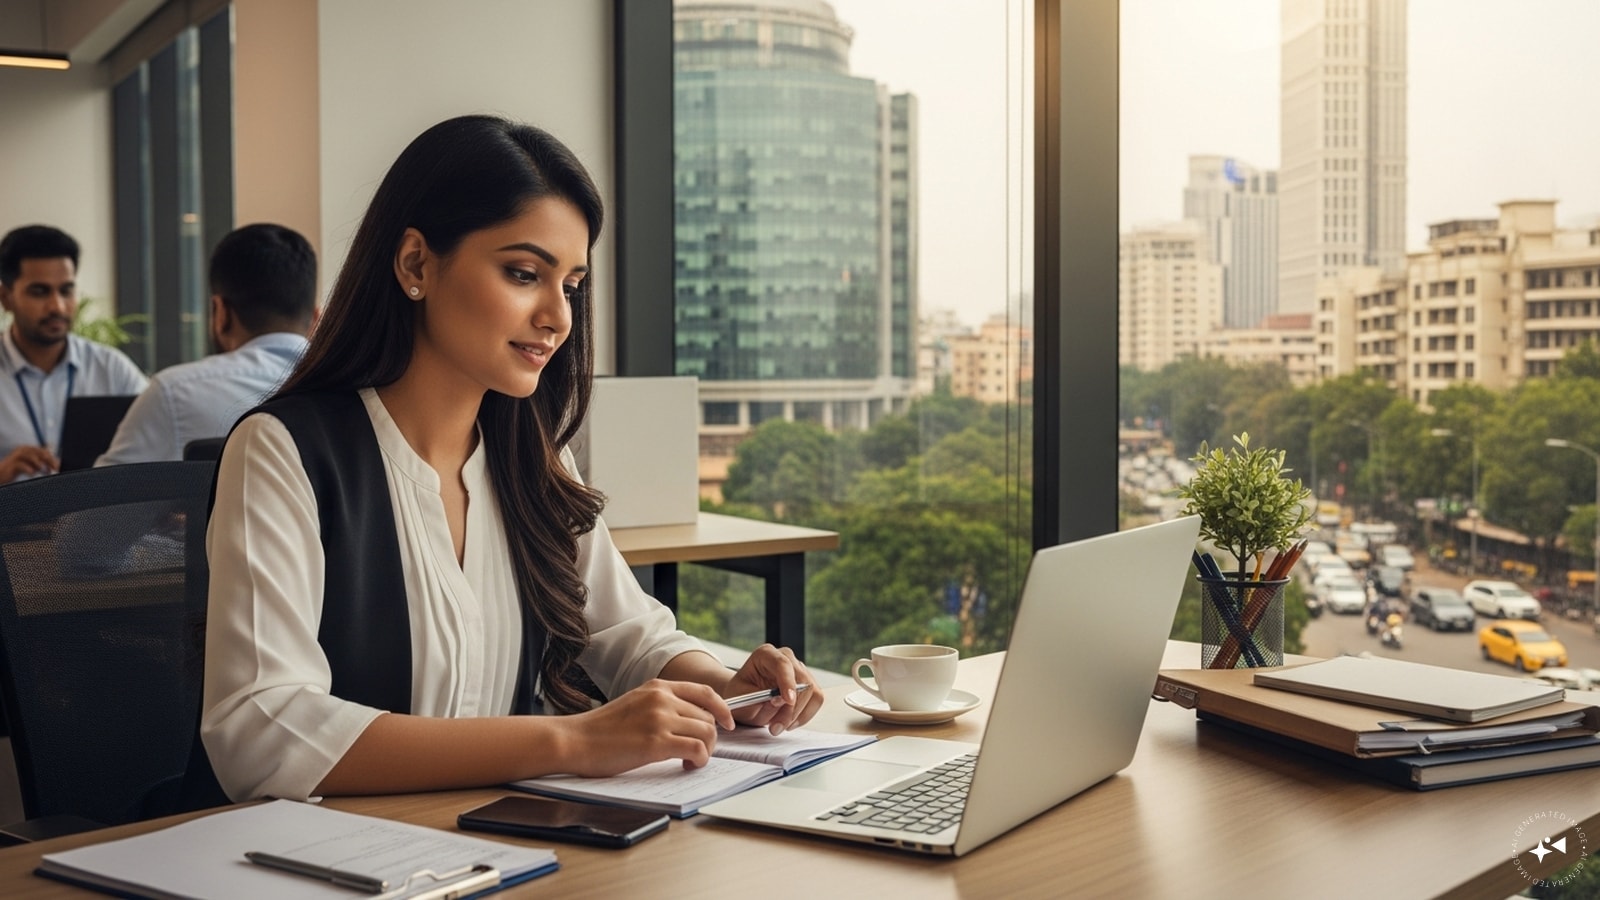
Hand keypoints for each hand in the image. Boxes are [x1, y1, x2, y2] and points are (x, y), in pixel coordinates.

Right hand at [0, 445, 57, 482]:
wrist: (1, 474)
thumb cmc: (17, 469)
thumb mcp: (31, 465)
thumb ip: (41, 463)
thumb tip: (56, 465)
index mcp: (27, 449)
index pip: (43, 451)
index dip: (51, 458)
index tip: (58, 467)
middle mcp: (22, 450)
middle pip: (38, 452)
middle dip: (48, 460)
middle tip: (55, 469)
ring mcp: (15, 456)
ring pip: (30, 456)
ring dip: (39, 464)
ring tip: (46, 471)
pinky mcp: (10, 464)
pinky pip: (21, 465)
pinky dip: (29, 469)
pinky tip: (33, 474)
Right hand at [563, 679, 733, 775]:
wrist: (575, 740)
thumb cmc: (601, 729)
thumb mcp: (635, 703)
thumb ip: (662, 705)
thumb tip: (690, 722)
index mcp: (658, 687)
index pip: (705, 692)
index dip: (722, 709)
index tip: (727, 723)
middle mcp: (662, 699)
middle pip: (708, 717)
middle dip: (710, 737)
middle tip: (698, 752)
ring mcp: (660, 719)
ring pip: (707, 734)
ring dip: (705, 751)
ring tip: (690, 760)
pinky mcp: (656, 743)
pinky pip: (697, 750)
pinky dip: (699, 761)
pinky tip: (687, 765)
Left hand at [723, 644, 823, 735]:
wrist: (743, 698)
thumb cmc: (740, 695)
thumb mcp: (740, 699)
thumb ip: (758, 701)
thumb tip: (779, 702)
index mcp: (765, 654)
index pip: (782, 664)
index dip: (787, 682)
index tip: (788, 700)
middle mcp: (786, 658)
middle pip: (802, 680)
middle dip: (791, 708)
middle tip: (775, 727)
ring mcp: (799, 670)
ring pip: (812, 692)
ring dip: (798, 714)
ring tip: (779, 726)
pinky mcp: (808, 684)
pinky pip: (816, 701)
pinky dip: (804, 715)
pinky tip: (789, 723)